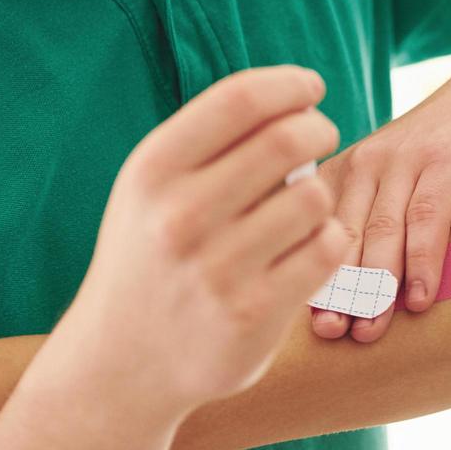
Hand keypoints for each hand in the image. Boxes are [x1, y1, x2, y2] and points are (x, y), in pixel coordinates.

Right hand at [66, 66, 347, 417]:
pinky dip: (330, 238)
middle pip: (286, 139)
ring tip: (304, 203)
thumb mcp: (152, 190)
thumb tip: (293, 96)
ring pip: (314, 196)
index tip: (310, 88)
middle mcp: (179, 216)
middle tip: (322, 133)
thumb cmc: (151, 256)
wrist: (120, 364)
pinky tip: (311, 244)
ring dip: (320, 191)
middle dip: (318, 127)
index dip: (288, 84)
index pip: (239, 100)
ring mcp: (217, 269)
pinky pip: (326, 250)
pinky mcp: (254, 314)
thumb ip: (209, 143)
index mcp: (152, 172)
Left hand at [311, 66, 450, 342]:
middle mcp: (364, 164)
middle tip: (329, 334)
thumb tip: (339, 309)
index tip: (305, 324)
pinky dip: (423, 262)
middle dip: (334, 290)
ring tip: (370, 331)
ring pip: (381, 230)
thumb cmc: (436, 161)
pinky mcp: (446, 163)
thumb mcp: (390, 185)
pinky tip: (422, 299)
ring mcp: (405, 161)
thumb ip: (364, 228)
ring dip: (375, 286)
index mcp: (339, 175)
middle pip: (342, 236)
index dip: (308, 279)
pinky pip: (428, 218)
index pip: (312, 234)